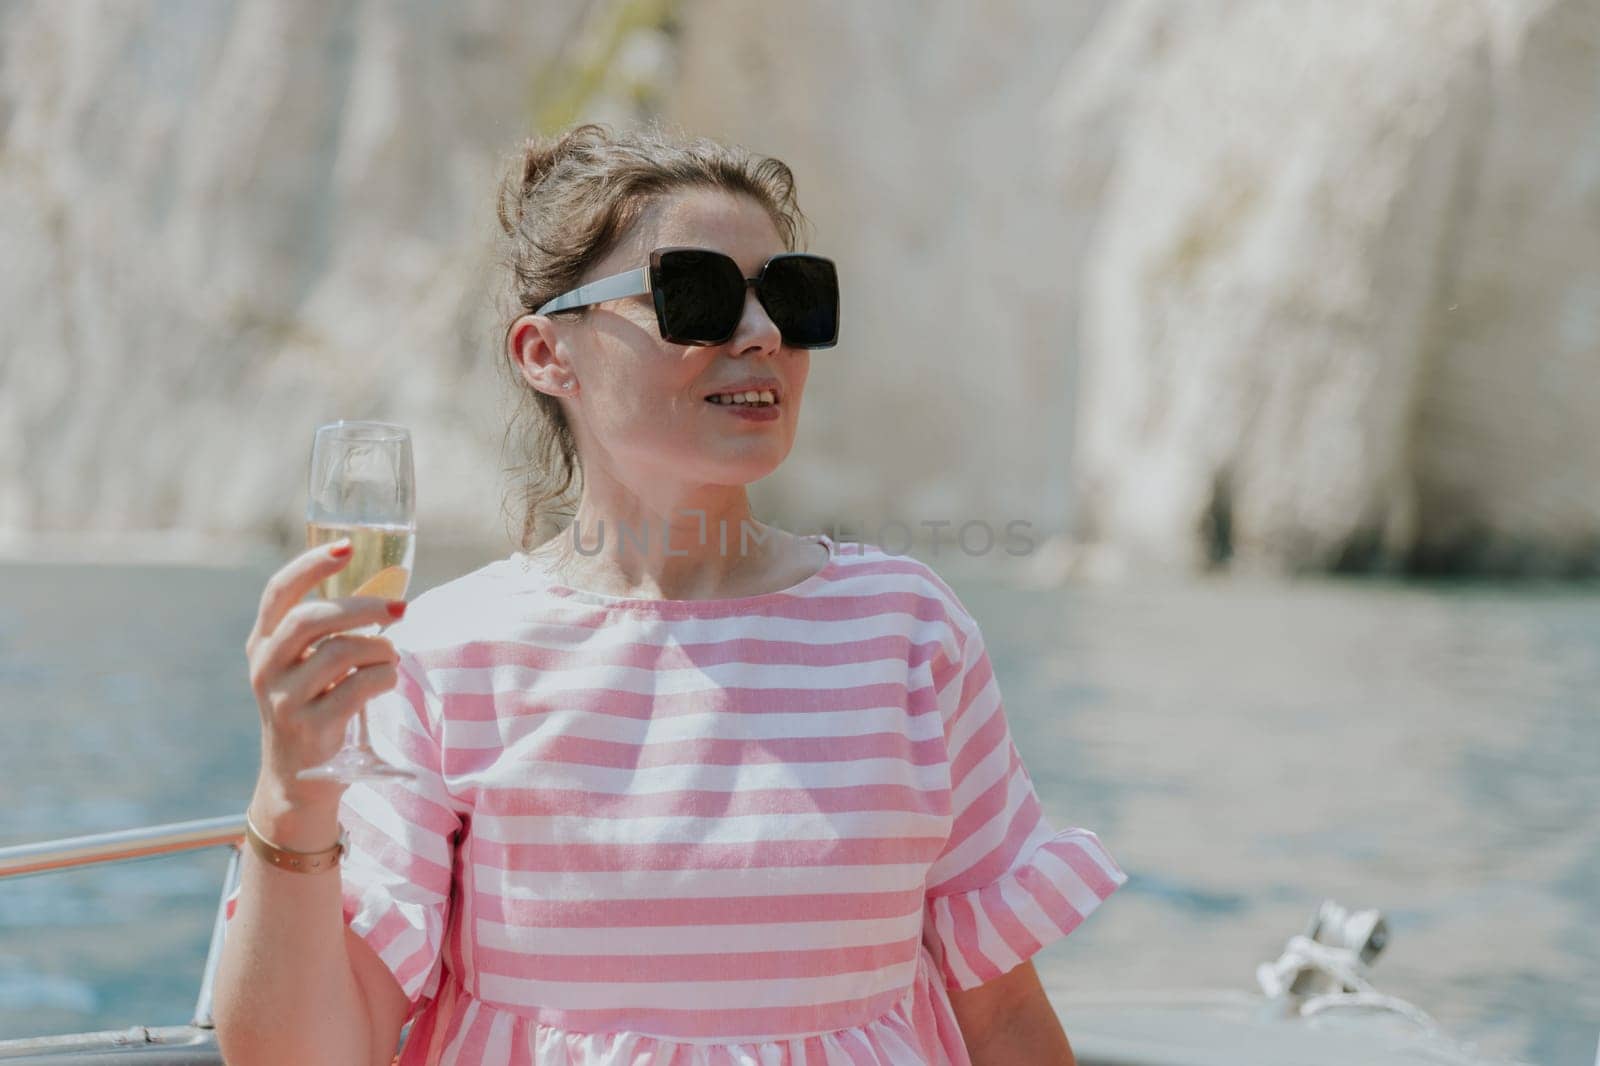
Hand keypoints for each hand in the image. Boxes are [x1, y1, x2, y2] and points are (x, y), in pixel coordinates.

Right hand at [245, 539, 405, 814]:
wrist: (296, 778)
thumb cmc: (313, 705)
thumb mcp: (305, 665)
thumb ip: (328, 631)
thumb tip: (388, 593)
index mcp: (263, 642)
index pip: (280, 592)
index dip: (312, 565)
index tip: (346, 547)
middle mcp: (265, 666)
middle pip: (311, 618)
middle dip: (362, 607)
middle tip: (399, 607)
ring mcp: (283, 698)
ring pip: (341, 652)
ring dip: (380, 648)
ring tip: (390, 656)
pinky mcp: (309, 726)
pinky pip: (359, 686)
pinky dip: (385, 677)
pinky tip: (387, 679)